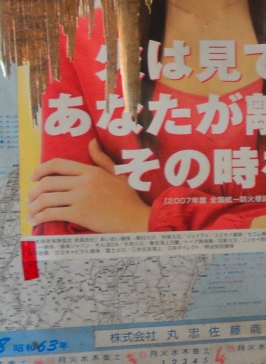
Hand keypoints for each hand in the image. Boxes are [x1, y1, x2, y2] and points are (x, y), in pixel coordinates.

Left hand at [26, 142, 150, 233]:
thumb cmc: (128, 199)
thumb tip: (92, 142)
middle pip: (48, 183)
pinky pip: (51, 214)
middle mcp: (83, 182)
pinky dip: (40, 218)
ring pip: (46, 199)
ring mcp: (81, 198)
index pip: (58, 164)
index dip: (40, 170)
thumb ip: (102, 159)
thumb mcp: (117, 175)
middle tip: (30, 199)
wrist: (136, 219)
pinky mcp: (79, 214)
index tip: (33, 178)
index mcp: (91, 172)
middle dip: (33, 192)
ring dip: (34, 206)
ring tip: (32, 212)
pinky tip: (37, 221)